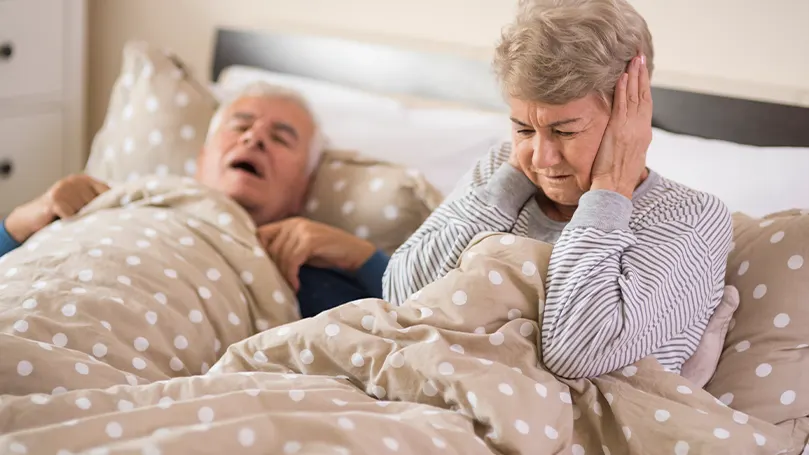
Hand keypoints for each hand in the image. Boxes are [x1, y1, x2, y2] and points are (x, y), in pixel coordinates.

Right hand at [5, 174, 109, 242]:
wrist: (31, 219)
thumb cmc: (62, 214)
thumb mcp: (81, 205)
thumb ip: (98, 203)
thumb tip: (127, 210)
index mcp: (85, 180)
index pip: (108, 192)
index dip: (112, 205)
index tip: (119, 216)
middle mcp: (75, 180)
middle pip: (98, 203)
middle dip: (92, 215)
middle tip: (78, 218)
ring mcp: (65, 187)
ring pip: (85, 211)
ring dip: (79, 220)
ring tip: (67, 219)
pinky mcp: (55, 199)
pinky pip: (72, 217)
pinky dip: (68, 224)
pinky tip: (60, 221)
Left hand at [257, 217, 375, 291]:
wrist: (355, 253)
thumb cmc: (327, 254)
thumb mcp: (301, 250)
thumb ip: (284, 250)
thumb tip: (259, 265)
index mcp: (288, 223)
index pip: (259, 234)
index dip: (257, 252)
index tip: (262, 271)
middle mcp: (293, 223)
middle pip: (269, 248)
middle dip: (271, 269)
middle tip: (278, 285)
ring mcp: (302, 230)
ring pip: (280, 256)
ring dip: (283, 275)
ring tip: (290, 288)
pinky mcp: (311, 240)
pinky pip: (292, 260)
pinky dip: (291, 275)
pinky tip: (297, 286)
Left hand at [590, 52, 652, 198]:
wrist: (614, 189)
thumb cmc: (616, 177)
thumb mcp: (627, 155)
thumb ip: (627, 140)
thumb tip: (623, 134)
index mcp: (643, 134)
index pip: (645, 104)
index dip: (644, 86)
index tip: (642, 70)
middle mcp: (640, 129)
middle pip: (643, 95)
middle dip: (642, 74)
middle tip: (640, 55)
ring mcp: (631, 129)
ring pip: (634, 97)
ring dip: (634, 76)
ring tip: (633, 59)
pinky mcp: (619, 131)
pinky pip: (622, 106)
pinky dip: (623, 90)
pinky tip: (622, 77)